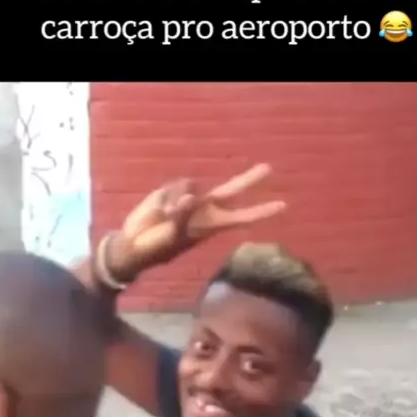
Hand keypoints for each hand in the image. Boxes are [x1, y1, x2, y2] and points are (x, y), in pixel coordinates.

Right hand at [105, 164, 284, 281]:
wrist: (134, 244)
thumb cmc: (156, 248)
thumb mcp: (171, 236)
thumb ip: (181, 216)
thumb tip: (188, 199)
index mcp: (210, 225)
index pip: (241, 217)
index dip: (261, 211)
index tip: (282, 206)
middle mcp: (204, 210)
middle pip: (232, 191)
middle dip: (249, 180)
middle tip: (269, 168)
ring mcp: (189, 200)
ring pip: (192, 185)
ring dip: (176, 197)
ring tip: (164, 216)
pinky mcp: (173, 193)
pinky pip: (176, 184)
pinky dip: (166, 195)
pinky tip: (159, 209)